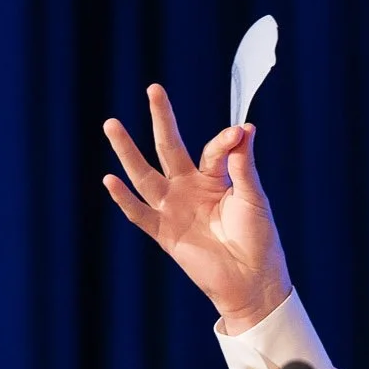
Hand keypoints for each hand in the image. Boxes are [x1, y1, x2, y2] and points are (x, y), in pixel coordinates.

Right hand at [102, 85, 292, 332]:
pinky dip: (124, 199)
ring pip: (145, 175)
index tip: (238, 132)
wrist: (252, 280)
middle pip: (169, 148)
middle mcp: (190, 189)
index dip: (224, 140)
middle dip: (162, 119)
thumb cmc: (258, 238)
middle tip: (154, 88)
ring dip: (128, 151)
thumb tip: (245, 127)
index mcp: (215, 179)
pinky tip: (110, 179)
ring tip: (112, 124)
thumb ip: (243, 164)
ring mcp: (174, 209)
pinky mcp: (165, 233)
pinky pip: (140, 214)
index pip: (213, 150)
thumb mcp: (254, 197)